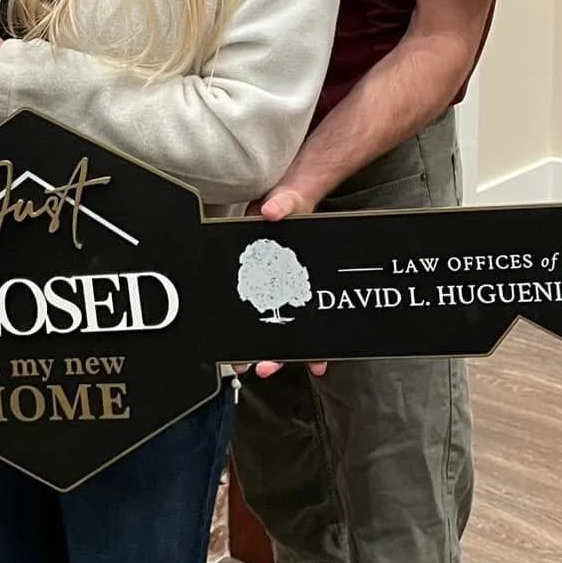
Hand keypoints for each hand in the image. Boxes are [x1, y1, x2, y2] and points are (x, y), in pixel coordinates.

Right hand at [248, 180, 325, 379]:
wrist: (309, 195)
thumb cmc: (290, 199)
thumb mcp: (286, 199)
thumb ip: (282, 203)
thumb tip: (273, 211)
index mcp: (258, 262)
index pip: (247, 299)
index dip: (243, 328)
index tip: (240, 354)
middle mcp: (268, 278)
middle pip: (261, 320)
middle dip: (262, 349)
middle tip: (262, 368)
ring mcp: (286, 286)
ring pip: (283, 325)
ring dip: (288, 349)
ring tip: (296, 366)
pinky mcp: (302, 288)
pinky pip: (307, 318)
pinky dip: (313, 339)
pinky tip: (321, 357)